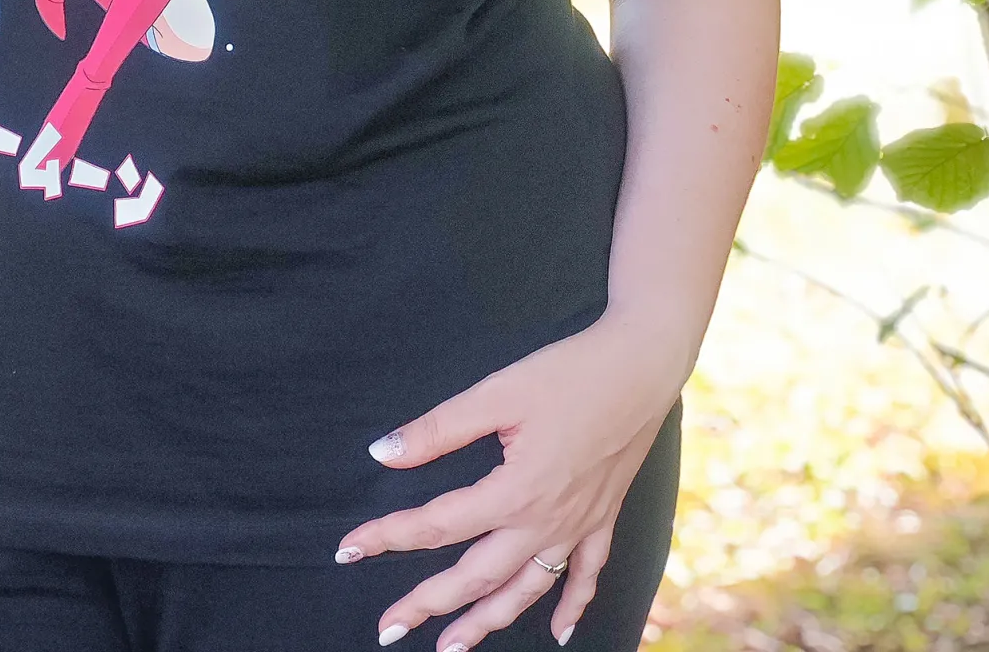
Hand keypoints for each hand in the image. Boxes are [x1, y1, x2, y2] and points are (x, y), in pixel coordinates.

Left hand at [335, 312, 684, 649]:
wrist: (641, 366)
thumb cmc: (568, 373)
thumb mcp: (496, 393)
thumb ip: (438, 429)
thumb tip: (382, 454)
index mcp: (515, 492)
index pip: (437, 526)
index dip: (388, 538)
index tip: (348, 551)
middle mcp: (546, 522)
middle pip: (477, 576)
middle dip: (429, 604)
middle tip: (388, 627)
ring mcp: (579, 526)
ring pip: (527, 590)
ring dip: (488, 622)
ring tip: (451, 646)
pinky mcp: (604, 517)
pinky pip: (587, 576)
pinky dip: (572, 607)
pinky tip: (560, 633)